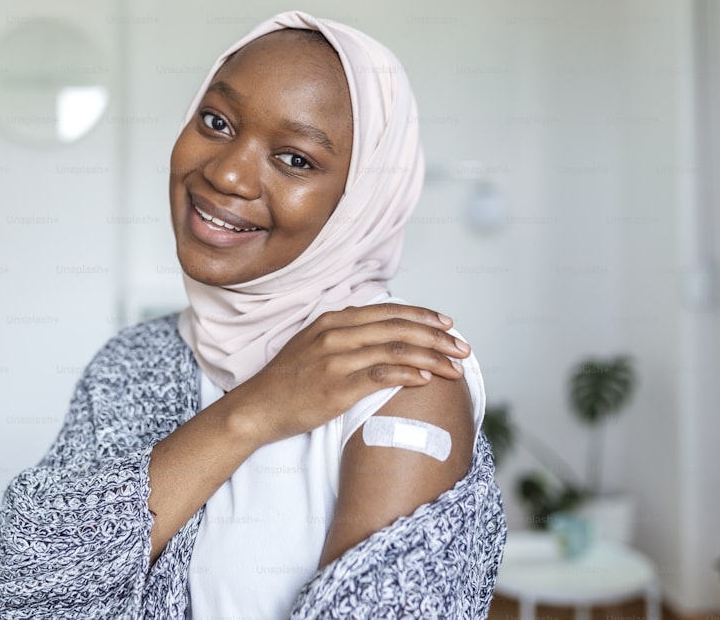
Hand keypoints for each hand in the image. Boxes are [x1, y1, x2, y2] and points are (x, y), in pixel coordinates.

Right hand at [230, 303, 470, 444]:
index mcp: (332, 320)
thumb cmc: (288, 381)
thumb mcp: (313, 345)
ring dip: (432, 356)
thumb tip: (381, 334)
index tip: (447, 323)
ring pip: (396, 349)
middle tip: (462, 346)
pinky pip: (381, 374)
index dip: (422, 315)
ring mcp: (336, 359)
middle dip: (436, 336)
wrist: (257, 407)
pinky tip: (427, 378)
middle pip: (398, 328)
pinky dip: (408, 373)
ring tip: (455, 366)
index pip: (388, 311)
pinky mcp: (337, 386)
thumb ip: (345, 335)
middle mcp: (336, 334)